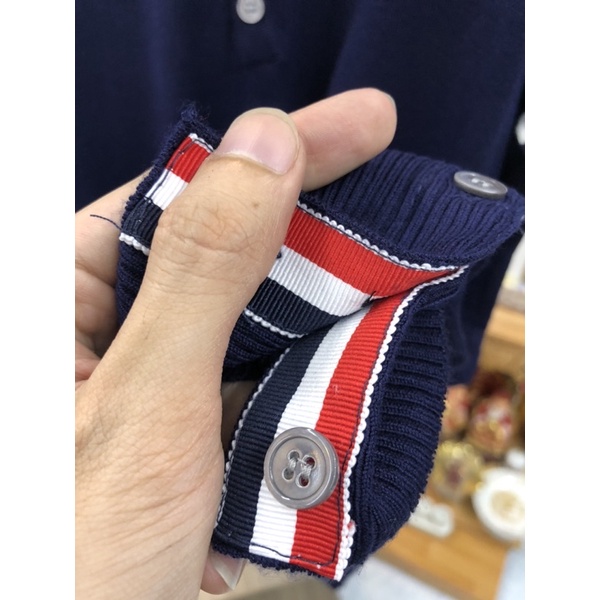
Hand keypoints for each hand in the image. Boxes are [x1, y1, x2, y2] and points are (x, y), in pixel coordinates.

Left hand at [75, 89, 396, 598]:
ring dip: (321, 301)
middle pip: (227, 246)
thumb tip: (260, 153)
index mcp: (63, 298)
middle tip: (388, 203)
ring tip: (386, 273)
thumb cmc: (72, 562)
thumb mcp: (141, 404)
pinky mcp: (200, 416)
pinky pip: (266, 365)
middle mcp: (113, 326)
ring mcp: (164, 373)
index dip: (271, 154)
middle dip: (312, 232)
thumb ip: (199, 275)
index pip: (179, 194)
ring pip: (257, 308)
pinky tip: (353, 344)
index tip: (356, 127)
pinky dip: (313, 358)